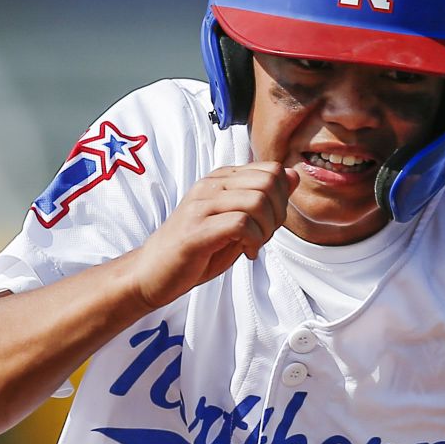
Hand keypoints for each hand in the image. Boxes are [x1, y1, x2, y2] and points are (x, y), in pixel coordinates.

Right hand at [128, 162, 296, 308]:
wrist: (152, 272)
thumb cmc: (196, 250)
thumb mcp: (235, 221)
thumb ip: (263, 199)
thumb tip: (292, 176)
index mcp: (220, 179)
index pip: (271, 170)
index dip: (282, 198)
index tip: (269, 222)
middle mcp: (210, 185)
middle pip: (268, 182)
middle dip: (278, 213)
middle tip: (264, 236)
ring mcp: (201, 205)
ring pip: (257, 201)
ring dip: (266, 229)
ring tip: (253, 245)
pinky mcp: (196, 230)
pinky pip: (241, 224)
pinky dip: (253, 241)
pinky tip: (246, 253)